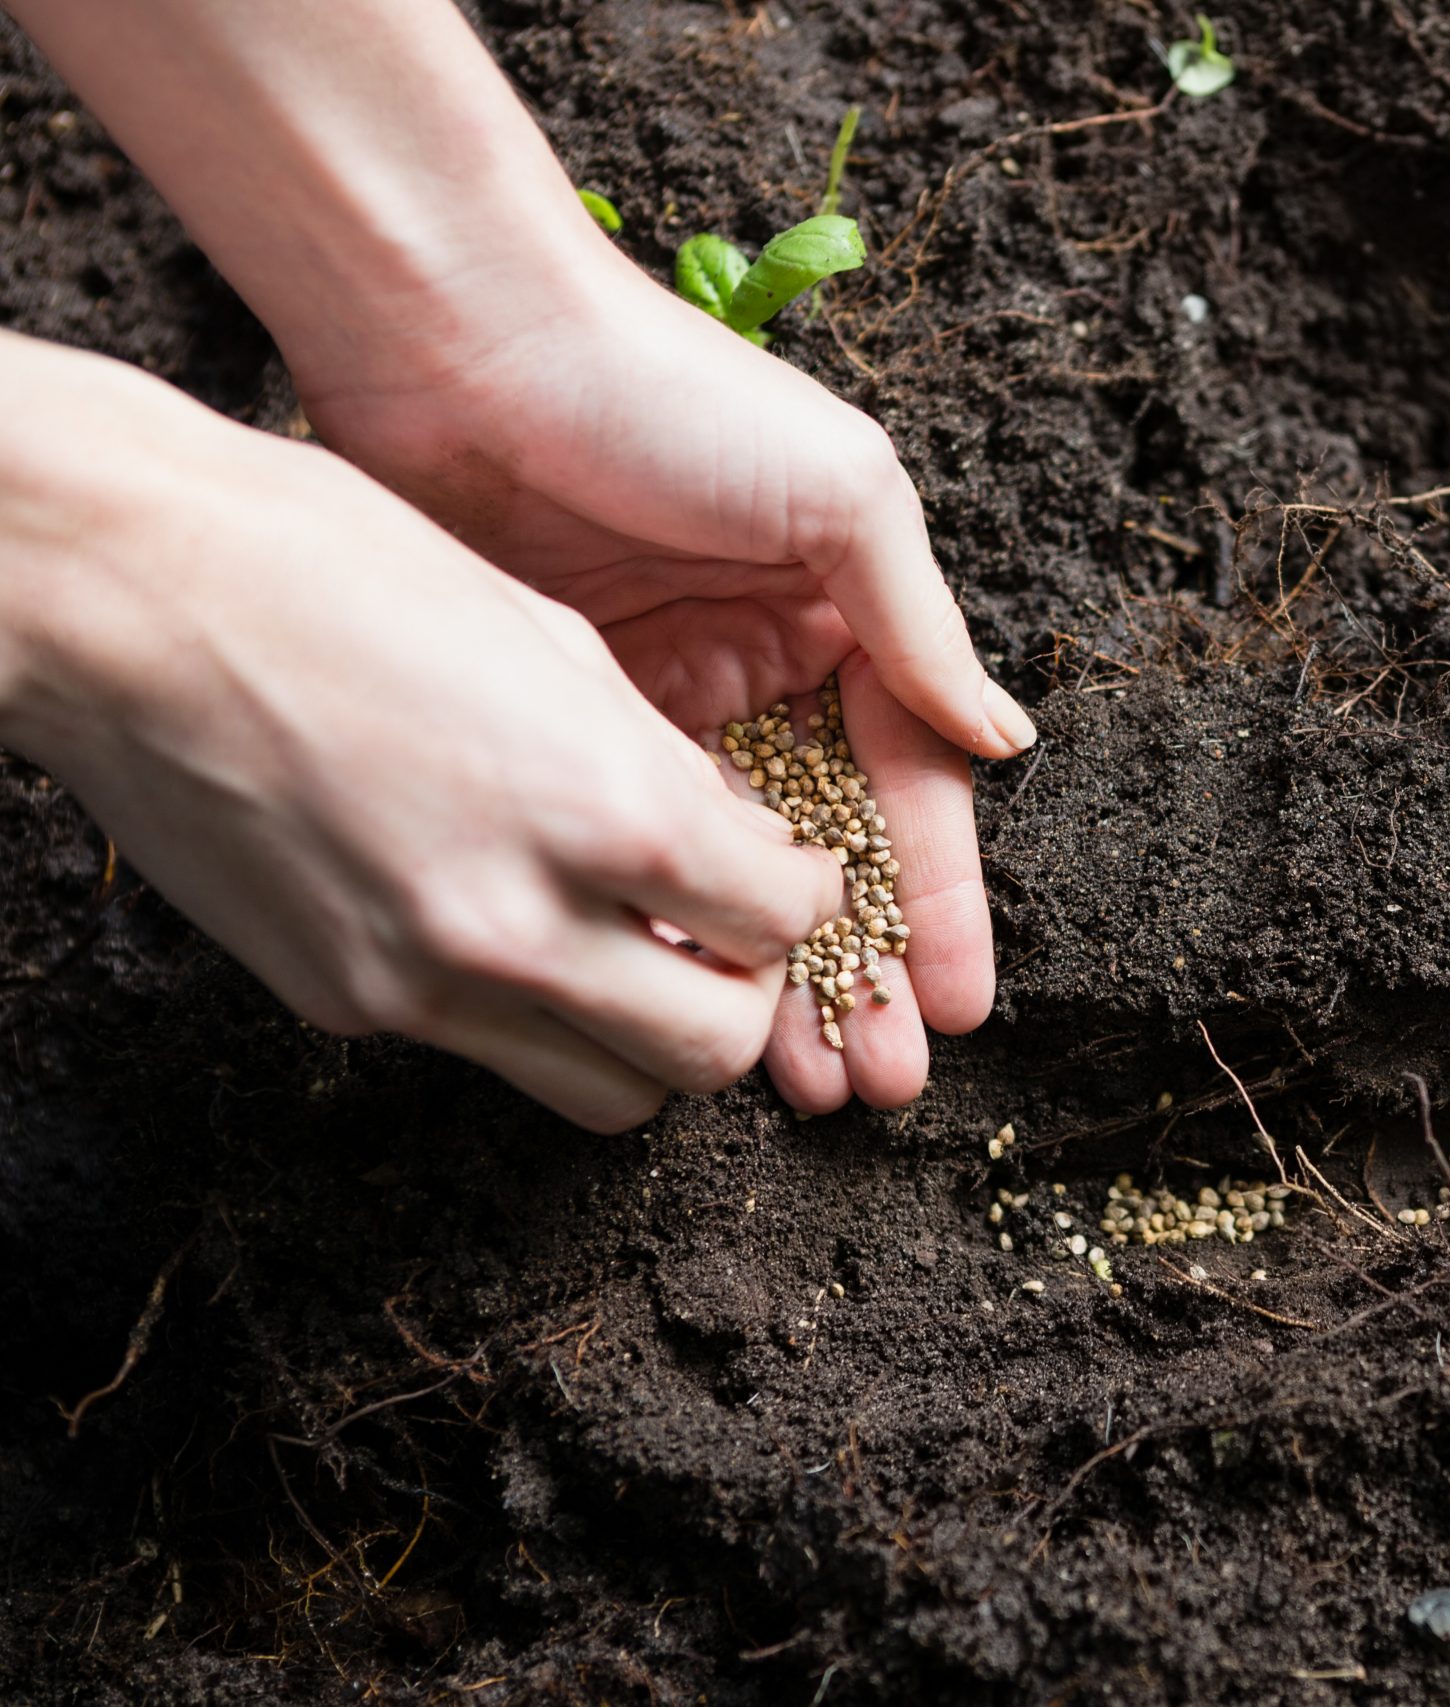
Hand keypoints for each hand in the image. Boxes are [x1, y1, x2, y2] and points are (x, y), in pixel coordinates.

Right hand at [0, 336, 846, 1132]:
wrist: (123, 596)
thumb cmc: (336, 570)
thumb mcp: (555, 638)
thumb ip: (664, 764)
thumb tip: (740, 844)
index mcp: (598, 808)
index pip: (778, 923)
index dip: (807, 896)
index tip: (789, 870)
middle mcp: (519, 924)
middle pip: (714, 1052)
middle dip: (745, 995)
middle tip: (726, 932)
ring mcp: (424, 982)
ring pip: (614, 1095)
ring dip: (650, 1038)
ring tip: (633, 952)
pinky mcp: (346, 1006)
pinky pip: (489, 1054)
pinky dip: (533, 1016)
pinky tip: (515, 927)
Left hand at [287, 258, 1029, 1112]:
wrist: (462, 341)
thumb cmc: (667, 397)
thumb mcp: (838, 495)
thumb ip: (916, 631)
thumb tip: (1004, 746)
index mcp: (848, 618)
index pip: (913, 792)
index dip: (937, 904)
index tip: (957, 1004)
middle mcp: (768, 670)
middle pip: (830, 857)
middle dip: (861, 974)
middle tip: (879, 1081)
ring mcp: (670, 704)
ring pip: (737, 875)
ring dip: (774, 977)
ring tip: (804, 1080)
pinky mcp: (571, 720)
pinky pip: (639, 853)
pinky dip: (671, 928)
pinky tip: (690, 1003)